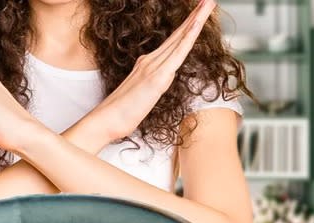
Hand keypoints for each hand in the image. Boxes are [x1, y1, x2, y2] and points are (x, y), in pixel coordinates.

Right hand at [82, 0, 216, 142]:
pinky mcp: (157, 78)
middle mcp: (149, 61)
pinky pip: (177, 54)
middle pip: (178, 35)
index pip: (172, 42)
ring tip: (208, 4)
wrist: (106, 120)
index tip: (198, 14)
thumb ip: (151, 86)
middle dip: (195, 16)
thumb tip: (160, 83)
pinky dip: (188, 37)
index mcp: (147, 64)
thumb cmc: (120, 113)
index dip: (186, 27)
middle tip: (208, 1)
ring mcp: (153, 67)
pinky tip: (197, 26)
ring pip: (180, 39)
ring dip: (196, 20)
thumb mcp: (140, 96)